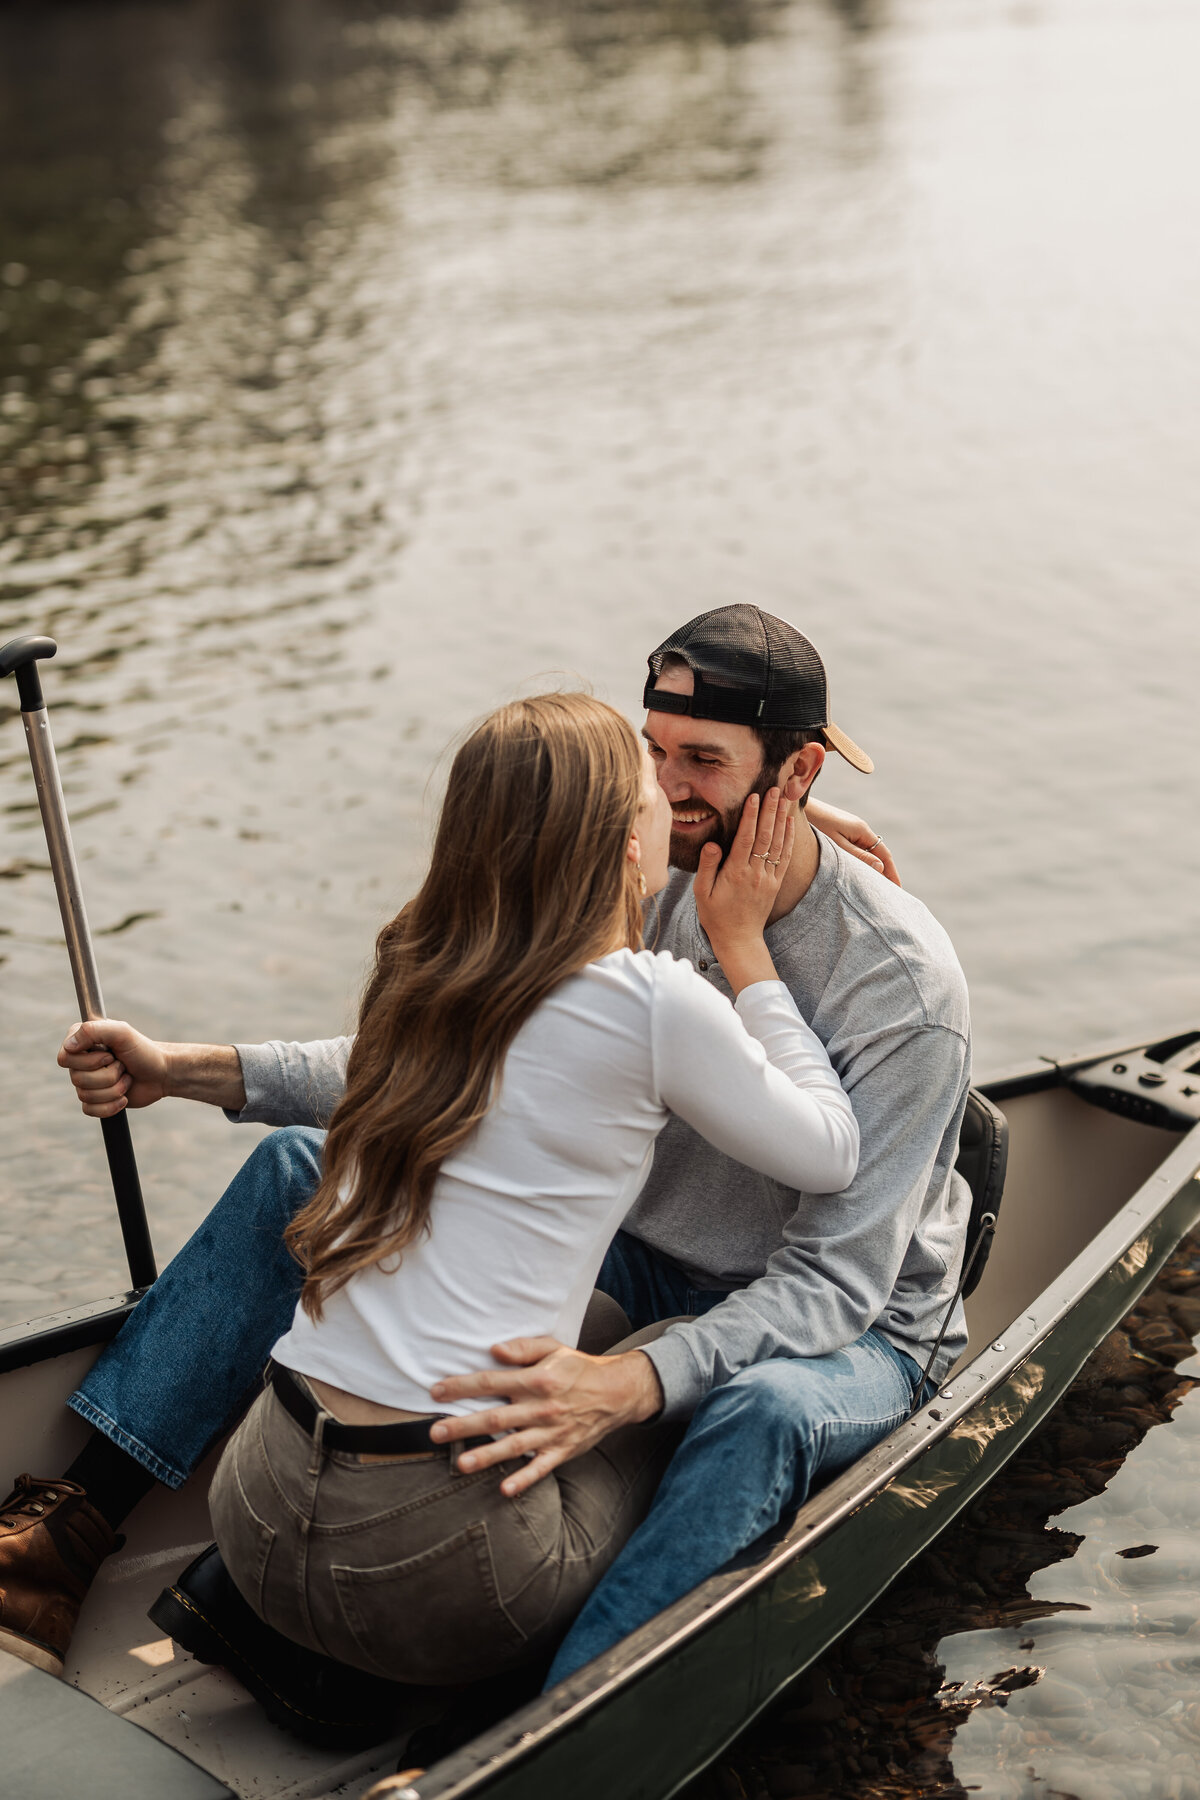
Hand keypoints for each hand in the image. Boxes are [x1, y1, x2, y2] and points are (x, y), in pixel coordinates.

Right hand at [57, 1018, 169, 1116]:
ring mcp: (87, 1081)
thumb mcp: (122, 1032)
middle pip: (76, 1079)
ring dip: (113, 1089)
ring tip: (127, 1079)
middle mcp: (80, 1061)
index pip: (65, 1058)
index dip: (88, 1061)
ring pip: (84, 1096)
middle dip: (107, 1075)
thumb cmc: (143, 1050)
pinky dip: (110, 1106)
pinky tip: (124, 1098)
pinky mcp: (95, 1099)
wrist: (162, 1073)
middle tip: (123, 1066)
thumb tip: (69, 1046)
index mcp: (81, 1041)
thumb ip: (94, 1031)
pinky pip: (89, 1110)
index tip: (110, 1055)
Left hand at [428, 1338, 662, 1497]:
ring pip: (514, 1445)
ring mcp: (552, 1431)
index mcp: (536, 1379)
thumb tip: (494, 1350)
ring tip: (461, 1464)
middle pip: (496, 1417)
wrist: (617, 1392)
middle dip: (464, 1425)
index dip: (462, 1387)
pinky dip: (524, 1479)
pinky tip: (505, 1489)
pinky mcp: (562, 1450)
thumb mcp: (553, 1348)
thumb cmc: (578, 1368)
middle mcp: (541, 1406)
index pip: (491, 1381)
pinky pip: (541, 1468)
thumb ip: (523, 1348)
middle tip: (435, 1433)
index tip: (435, 1391)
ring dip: (487, 1456)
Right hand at [692, 783, 795, 991]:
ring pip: (777, 843)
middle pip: (765, 836)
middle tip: (773, 788)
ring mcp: (768, 878)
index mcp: (735, 873)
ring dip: (781, 819)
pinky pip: (784, 857)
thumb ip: (707, 866)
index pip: (745, 838)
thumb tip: (712, 844)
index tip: (753, 796)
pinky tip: (790, 823)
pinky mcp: (775, 883)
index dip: (750, 816)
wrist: (739, 939)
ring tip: (783, 798)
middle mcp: (755, 873)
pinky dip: (789, 838)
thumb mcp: (702, 893)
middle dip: (769, 810)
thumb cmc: (715, 915)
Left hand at [807, 798, 900, 886]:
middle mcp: (861, 829)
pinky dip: (862, 861)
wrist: (800, 806)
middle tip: (888, 893)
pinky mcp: (844, 830)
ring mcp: (853, 829)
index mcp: (862, 831)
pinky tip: (859, 872)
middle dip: (885, 872)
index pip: (884, 855)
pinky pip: (858, 848)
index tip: (898, 888)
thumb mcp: (837, 845)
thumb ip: (858, 856)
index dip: (892, 872)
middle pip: (879, 854)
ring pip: (869, 851)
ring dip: (873, 867)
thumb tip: (880, 868)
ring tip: (875, 887)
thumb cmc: (816, 825)